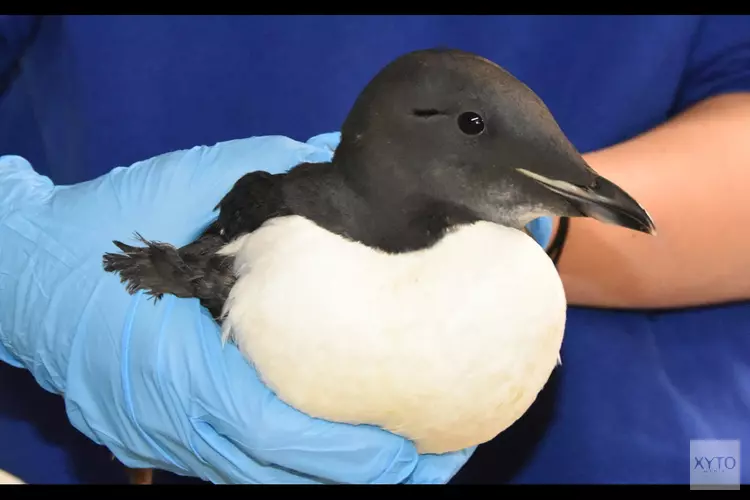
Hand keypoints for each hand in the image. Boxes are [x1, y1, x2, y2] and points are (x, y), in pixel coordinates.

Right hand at [0, 132, 548, 483]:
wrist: (21, 271)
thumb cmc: (93, 230)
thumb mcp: (172, 191)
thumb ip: (252, 184)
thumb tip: (326, 162)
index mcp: (175, 357)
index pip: (273, 424)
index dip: (342, 447)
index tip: (404, 447)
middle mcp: (169, 414)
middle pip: (273, 467)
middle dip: (353, 473)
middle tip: (424, 463)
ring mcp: (157, 437)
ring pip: (254, 475)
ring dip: (324, 473)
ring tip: (393, 464)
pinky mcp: (152, 438)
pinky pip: (231, 462)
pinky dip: (284, 463)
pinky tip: (328, 449)